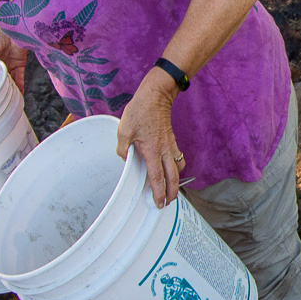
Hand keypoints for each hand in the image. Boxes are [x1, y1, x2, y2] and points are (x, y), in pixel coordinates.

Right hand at [0, 28, 27, 92]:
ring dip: (11, 89)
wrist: (13, 29)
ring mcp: (11, 65)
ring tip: (11, 99)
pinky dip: (20, 85)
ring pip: (11, 80)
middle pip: (2, 79)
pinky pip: (20, 77)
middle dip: (2, 88)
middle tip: (1, 98)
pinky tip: (19, 93)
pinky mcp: (20, 64)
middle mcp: (1, 65)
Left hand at [116, 69, 183, 205]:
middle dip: (172, 192)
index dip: (158, 192)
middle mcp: (164, 150)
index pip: (157, 177)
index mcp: (151, 150)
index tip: (159, 203)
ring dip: (176, 180)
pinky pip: (177, 157)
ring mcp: (170, 145)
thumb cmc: (140, 111)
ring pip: (178, 168)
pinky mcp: (171, 140)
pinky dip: (176, 166)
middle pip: (172, 177)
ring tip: (171, 188)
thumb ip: (122, 148)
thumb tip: (124, 159)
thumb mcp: (123, 130)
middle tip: (168, 202)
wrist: (156, 96)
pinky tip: (170, 168)